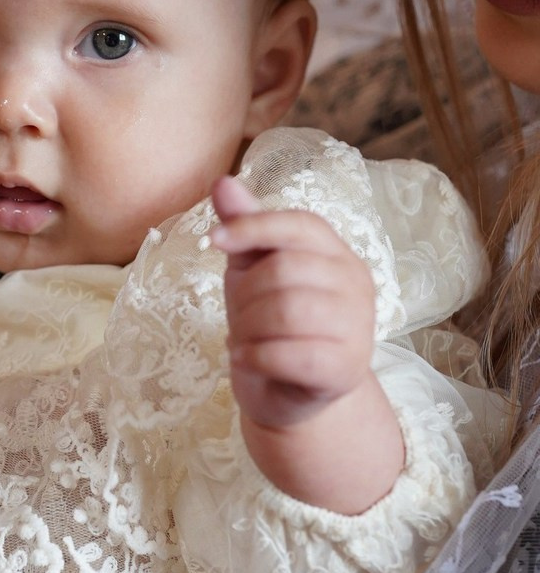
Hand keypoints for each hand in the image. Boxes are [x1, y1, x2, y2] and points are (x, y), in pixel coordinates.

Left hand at [209, 175, 376, 428]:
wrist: (287, 391)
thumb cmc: (269, 321)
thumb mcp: (251, 268)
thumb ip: (244, 227)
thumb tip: (222, 181)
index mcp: (336, 252)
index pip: (300, 223)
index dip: (253, 226)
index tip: (212, 240)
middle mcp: (357, 283)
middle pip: (284, 269)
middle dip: (245, 295)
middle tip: (240, 318)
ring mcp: (359, 327)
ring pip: (287, 311)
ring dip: (248, 328)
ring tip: (246, 340)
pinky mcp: (347, 369)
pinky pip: (291, 354)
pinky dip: (255, 357)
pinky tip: (248, 360)